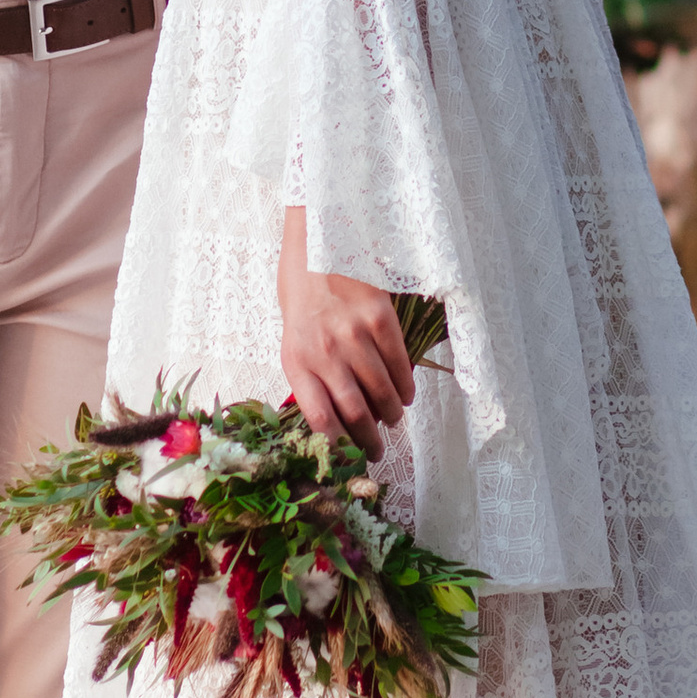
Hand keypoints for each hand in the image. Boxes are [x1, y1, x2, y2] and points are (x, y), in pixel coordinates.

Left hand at [277, 210, 408, 452]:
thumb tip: (334, 417)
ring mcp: (354, 335)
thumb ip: (309, 373)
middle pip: (354, 412)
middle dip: (369, 440)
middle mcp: (324, 351)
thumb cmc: (301, 290)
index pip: (320, 419)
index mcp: (296, 360)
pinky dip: (404, 386)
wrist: (317, 239)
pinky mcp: (380, 318)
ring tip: (393, 421)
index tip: (349, 458)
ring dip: (390, 415)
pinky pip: (399, 364)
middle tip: (378, 451)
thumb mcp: (291, 335)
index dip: (339, 445)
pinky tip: (405, 396)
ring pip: (380, 392)